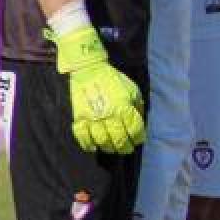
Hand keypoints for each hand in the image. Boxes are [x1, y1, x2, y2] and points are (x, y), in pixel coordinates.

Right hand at [49, 25, 145, 153]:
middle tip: (127, 149)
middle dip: (125, 147)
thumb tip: (141, 122)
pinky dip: (87, 145)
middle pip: (119, 138)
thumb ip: (138, 106)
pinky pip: (82, 136)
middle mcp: (109, 114)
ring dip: (109, 148)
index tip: (139, 140)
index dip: (138, 137)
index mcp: (124, 106)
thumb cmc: (114, 80)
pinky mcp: (79, 117)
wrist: (89, 70)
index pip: (134, 129)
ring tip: (113, 149)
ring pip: (101, 140)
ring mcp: (92, 117)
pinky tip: (94, 147)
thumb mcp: (132, 89)